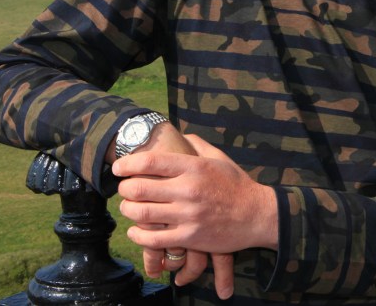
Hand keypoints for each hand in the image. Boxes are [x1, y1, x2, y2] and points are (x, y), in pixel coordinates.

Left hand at [113, 135, 277, 289]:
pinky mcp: (190, 238)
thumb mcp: (220, 158)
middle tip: (123, 189)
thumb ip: (197, 145)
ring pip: (142, 214)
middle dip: (124, 189)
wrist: (257, 215)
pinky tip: (137, 231)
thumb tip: (179, 134)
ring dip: (128, 210)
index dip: (127, 164)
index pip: (150, 162)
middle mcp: (189, 190)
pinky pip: (153, 240)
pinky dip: (138, 235)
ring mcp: (188, 216)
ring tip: (129, 208)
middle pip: (139, 188)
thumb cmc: (236, 185)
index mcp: (194, 167)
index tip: (118, 168)